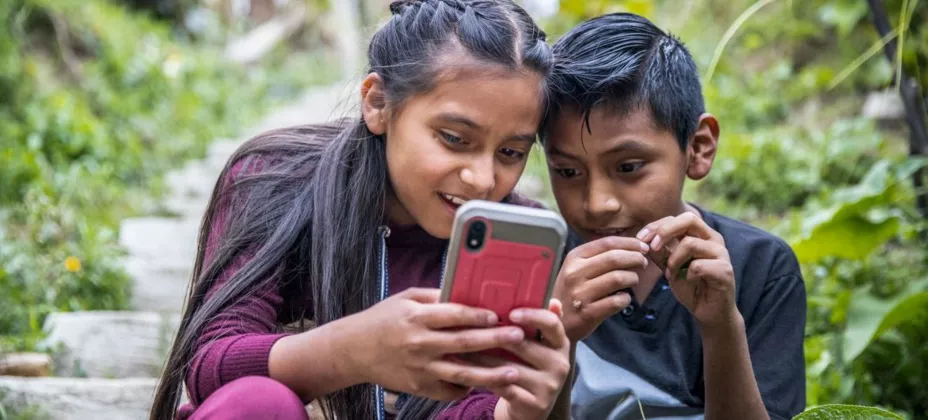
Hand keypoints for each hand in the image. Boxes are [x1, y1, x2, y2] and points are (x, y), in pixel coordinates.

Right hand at [347, 288, 525, 400]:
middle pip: (464, 343)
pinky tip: (484, 383)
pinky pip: (448, 391)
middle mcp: (420, 344)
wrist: (352, 350)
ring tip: (513, 372)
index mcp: (417, 317)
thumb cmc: (382, 319)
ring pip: (461, 374)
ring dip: (490, 373)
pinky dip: (466, 388)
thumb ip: (435, 296)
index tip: (500, 314)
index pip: (454, 315)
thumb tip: (466, 292)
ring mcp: (420, 369)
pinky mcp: (418, 387)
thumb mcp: (405, 299)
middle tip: (518, 337)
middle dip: (494, 340)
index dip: (479, 314)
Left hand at [463, 301, 571, 419]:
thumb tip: (547, 298)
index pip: (552, 323)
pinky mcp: (535, 404)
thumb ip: (535, 324)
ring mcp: (549, 386)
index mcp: (560, 344)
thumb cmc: (528, 367)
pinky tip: (467, 370)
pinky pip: (504, 387)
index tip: (511, 313)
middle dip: (495, 337)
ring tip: (462, 348)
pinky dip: (484, 378)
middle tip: (472, 328)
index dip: (532, 316)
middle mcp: (560, 364)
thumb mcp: (536, 345)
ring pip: (510, 367)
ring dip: (483, 358)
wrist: (530, 406)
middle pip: (525, 345)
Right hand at [553, 237, 647, 340]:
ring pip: (618, 278)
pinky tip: (623, 298)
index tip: (643, 247)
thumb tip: (630, 247)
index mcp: (573, 258)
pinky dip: (625, 298)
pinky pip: (616, 301)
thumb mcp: (575, 269)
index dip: (629, 243)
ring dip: (633, 278)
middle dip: (635, 258)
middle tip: (643, 263)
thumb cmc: (569, 292)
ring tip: (633, 280)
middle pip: (614, 258)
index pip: (606, 243)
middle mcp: (575, 273)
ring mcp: (580, 293)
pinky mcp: (588, 313)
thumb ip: (597, 257)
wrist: (553, 322)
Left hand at [636, 212, 737, 328]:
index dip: (657, 225)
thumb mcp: (669, 267)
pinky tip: (689, 281)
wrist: (708, 312)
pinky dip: (687, 274)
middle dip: (665, 231)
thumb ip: (659, 253)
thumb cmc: (691, 287)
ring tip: (672, 274)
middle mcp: (713, 240)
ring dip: (674, 260)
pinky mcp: (725, 270)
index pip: (678, 218)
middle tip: (652, 247)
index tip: (640, 239)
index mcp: (701, 235)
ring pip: (690, 243)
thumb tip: (641, 240)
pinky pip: (698, 265)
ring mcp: (721, 254)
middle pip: (689, 219)